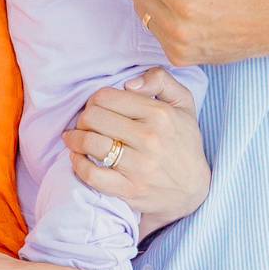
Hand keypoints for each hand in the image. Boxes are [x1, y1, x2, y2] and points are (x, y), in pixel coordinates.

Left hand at [64, 71, 209, 231]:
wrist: (194, 189)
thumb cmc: (183, 142)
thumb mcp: (183, 104)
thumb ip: (160, 80)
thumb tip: (129, 84)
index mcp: (159, 114)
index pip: (106, 97)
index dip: (95, 100)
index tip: (97, 108)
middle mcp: (149, 138)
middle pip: (93, 117)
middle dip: (83, 118)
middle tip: (85, 124)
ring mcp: (138, 166)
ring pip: (89, 143)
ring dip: (75, 139)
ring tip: (74, 139)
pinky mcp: (129, 189)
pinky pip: (91, 174)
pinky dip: (78, 164)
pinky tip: (78, 159)